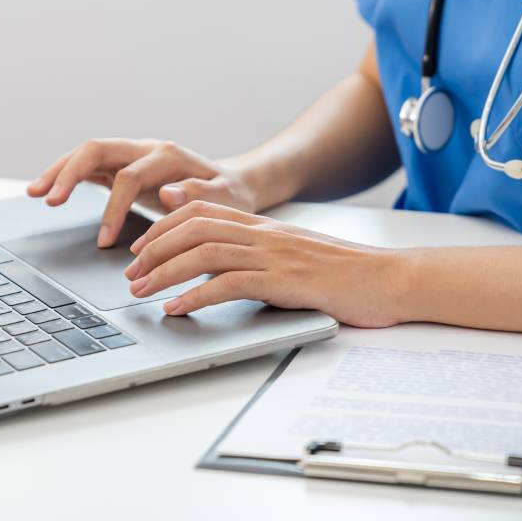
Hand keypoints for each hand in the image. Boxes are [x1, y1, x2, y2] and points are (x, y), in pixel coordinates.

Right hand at [27, 139, 260, 246]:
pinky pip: (90, 167)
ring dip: (60, 171)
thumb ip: (199, 194)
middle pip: (98, 149)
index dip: (113, 208)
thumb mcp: (225, 199)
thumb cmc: (228, 196)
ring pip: (88, 154)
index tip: (105, 241)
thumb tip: (169, 193)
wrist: (232, 185)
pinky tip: (48, 191)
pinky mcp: (122, 166)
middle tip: (49, 199)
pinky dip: (67, 176)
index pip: (129, 176)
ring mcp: (132, 155)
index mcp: (168, 156)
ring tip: (35, 192)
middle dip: (70, 173)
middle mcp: (145, 149)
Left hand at [122, 201, 406, 327]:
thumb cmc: (346, 275)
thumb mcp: (294, 259)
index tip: (140, 249)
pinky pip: (230, 284)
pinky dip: (196, 296)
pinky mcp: (286, 282)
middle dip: (153, 249)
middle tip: (129, 273)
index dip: (163, 227)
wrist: (392, 279)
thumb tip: (220, 278)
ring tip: (140, 292)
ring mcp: (275, 256)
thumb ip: (259, 260)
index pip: (201, 212)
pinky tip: (177, 309)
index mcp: (264, 227)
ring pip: (204, 253)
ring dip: (165, 272)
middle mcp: (264, 235)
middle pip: (193, 227)